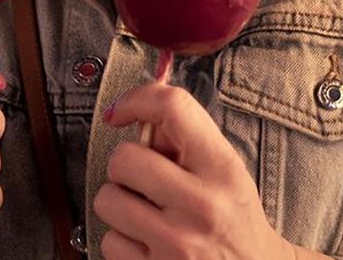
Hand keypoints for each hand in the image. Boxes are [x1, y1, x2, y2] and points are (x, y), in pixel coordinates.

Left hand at [96, 82, 312, 259]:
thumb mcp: (226, 175)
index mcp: (222, 170)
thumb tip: (137, 112)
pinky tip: (148, 244)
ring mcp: (177, 243)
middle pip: (124, 158)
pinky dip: (122, 242)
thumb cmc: (235, 222)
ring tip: (147, 215)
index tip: (120, 112)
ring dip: (119, 206)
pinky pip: (109, 241)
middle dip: (125, 168)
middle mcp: (202, 205)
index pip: (173, 109)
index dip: (136, 100)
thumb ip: (186, 142)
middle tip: (143, 181)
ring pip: (107, 200)